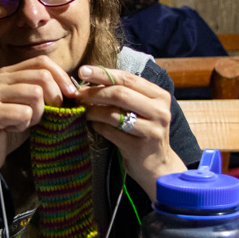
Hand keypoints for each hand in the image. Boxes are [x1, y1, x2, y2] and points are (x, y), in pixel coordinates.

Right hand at [0, 55, 77, 186]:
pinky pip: (24, 113)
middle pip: (42, 76)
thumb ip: (46, 94)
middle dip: (53, 98)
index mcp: (8, 73)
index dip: (61, 77)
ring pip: (35, 93)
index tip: (72, 95)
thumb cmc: (11, 129)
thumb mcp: (33, 108)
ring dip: (38, 114)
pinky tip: (13, 129)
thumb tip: (73, 89)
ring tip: (26, 123)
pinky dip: (24, 125)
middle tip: (47, 116)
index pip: (42, 62)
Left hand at [75, 64, 184, 199]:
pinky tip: (93, 125)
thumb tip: (91, 80)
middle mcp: (159, 111)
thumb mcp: (142, 109)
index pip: (128, 78)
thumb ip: (125, 94)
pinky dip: (98, 126)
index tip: (83, 70)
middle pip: (120, 94)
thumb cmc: (144, 133)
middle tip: (78, 95)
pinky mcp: (139, 147)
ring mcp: (152, 130)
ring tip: (83, 111)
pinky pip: (110, 132)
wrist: (158, 167)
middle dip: (95, 93)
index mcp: (159, 96)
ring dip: (93, 111)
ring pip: (114, 114)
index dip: (103, 73)